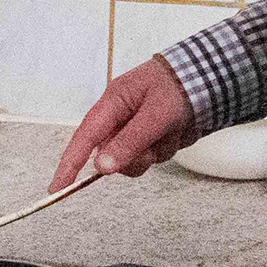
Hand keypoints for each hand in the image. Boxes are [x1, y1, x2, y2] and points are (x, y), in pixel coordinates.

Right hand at [49, 57, 197, 190]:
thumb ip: (129, 141)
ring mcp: (132, 130)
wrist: (209, 78)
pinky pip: (149, 158)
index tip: (57, 188)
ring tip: (170, 130)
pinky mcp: (147, 138)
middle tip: (155, 143)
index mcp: (112, 103)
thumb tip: (101, 168)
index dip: (68, 164)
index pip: (84, 138)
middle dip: (134, 157)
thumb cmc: (178, 87)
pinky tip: (175, 131)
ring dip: (153, 153)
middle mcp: (118, 119)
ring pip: (131, 161)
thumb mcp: (156, 114)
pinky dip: (164, 149)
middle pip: (110, 156)